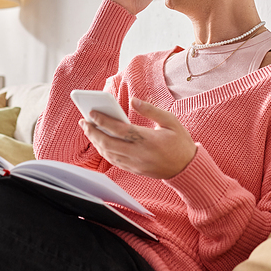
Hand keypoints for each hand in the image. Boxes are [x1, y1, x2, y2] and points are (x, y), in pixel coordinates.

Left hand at [79, 97, 196, 178]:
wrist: (187, 168)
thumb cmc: (180, 142)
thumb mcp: (170, 121)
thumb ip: (150, 110)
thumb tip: (133, 100)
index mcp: (148, 140)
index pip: (120, 130)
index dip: (103, 121)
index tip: (92, 113)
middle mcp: (139, 154)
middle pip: (109, 143)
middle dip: (93, 132)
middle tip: (83, 121)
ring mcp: (136, 164)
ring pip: (109, 154)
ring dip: (96, 142)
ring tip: (88, 130)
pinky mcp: (135, 170)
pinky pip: (114, 161)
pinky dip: (104, 151)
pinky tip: (100, 142)